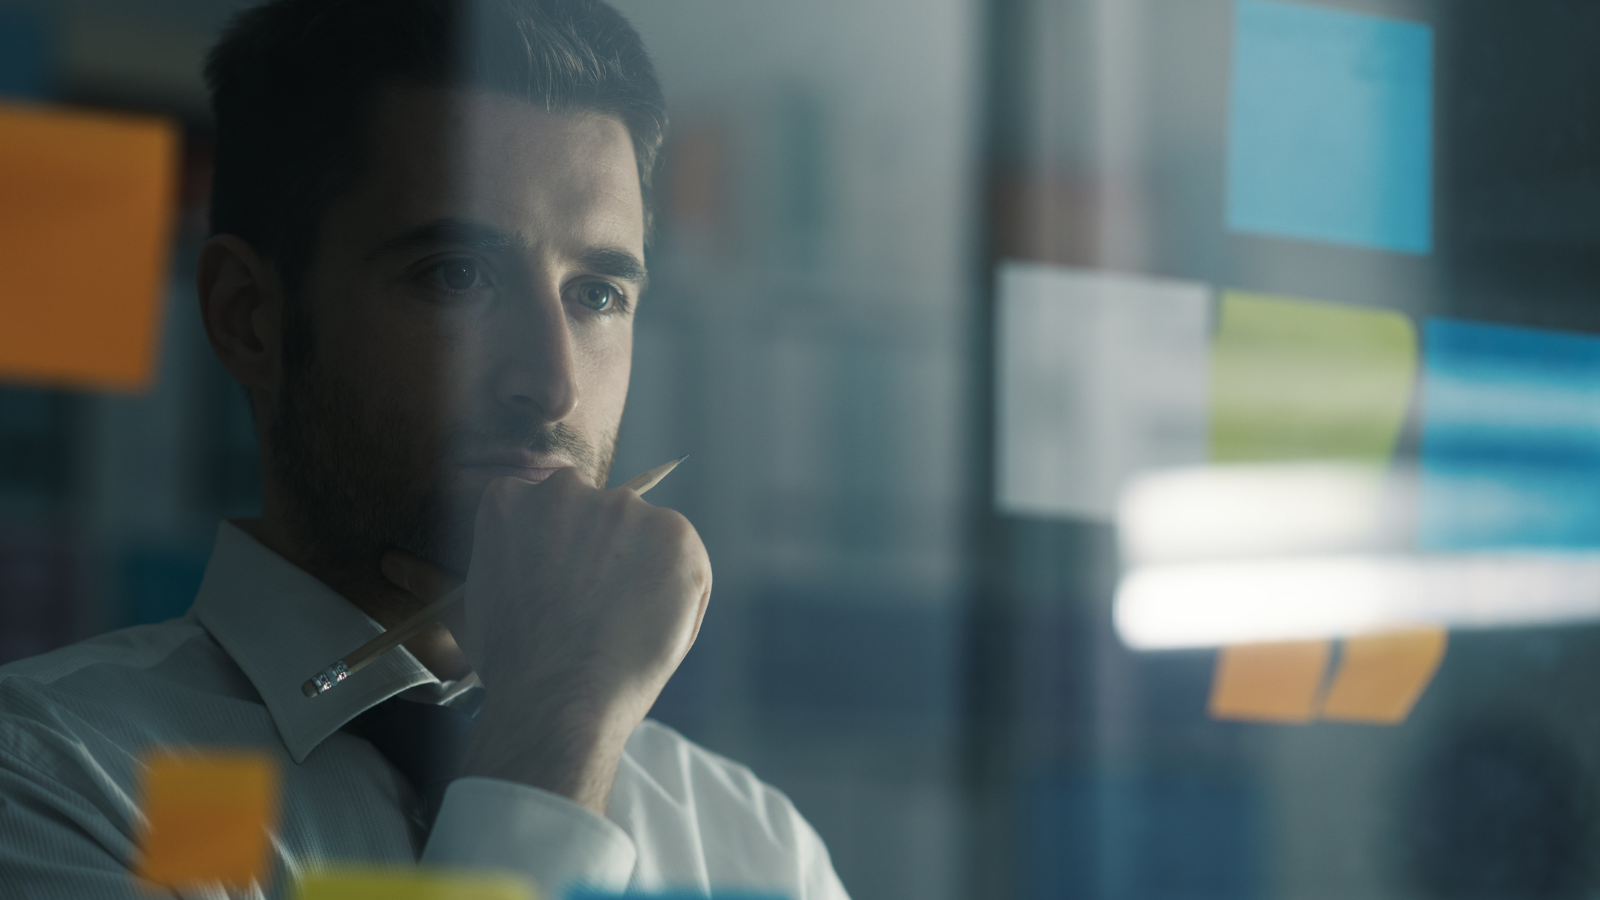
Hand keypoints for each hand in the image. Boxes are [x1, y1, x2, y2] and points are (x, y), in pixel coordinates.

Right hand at [381, 467, 711, 813]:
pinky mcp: (673, 533)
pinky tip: (647, 626)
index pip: (549, 516)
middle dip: (601, 561)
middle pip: (598, 519)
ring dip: (640, 575)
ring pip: (644, 539)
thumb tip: (389, 561)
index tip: (560, 597)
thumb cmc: (508, 663)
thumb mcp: (464, 611)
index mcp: (509, 499)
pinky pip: (685, 562)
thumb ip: (433, 577)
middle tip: (591, 618)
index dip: (560, 562)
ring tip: (616, 628)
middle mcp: (567, 490)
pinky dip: (679, 593)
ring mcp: (623, 508)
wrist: (556, 696)